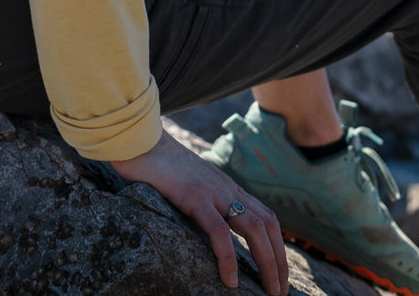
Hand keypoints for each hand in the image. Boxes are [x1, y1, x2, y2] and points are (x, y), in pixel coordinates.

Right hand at [110, 126, 287, 292]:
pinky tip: (229, 281)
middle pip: (268, 224)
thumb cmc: (157, 163)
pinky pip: (219, 230)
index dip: (277, 246)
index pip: (265, 216)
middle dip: (279, 260)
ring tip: (268, 292)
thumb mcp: (189, 184)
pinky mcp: (193, 195)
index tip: (279, 274)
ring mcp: (212, 190)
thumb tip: (207, 227)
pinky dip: (228, 258)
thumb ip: (203, 200)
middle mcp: (226, 188)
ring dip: (267, 262)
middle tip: (280, 292)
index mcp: (227, 186)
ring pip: (254, 227)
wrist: (138, 139)